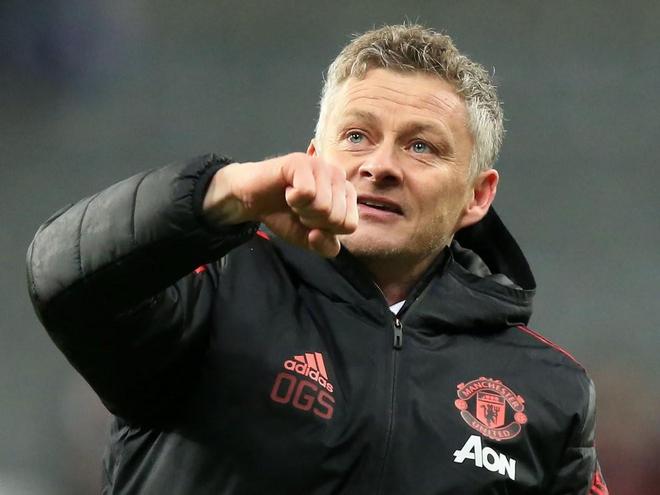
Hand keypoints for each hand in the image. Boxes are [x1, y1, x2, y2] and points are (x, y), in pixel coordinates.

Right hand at [203, 153, 358, 256]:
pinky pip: (306, 192)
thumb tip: (318, 234)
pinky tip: (287, 190)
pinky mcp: (301, 161)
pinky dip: (292, 199)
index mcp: (346, 193)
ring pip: (323, 206)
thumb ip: (325, 246)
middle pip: (336, 217)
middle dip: (312, 221)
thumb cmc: (283, 215)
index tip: (311, 219)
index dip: (325, 230)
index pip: (349, 225)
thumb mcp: (309, 240)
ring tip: (293, 199)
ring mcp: (320, 166)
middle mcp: (338, 176)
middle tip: (299, 209)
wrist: (252, 200)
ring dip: (301, 210)